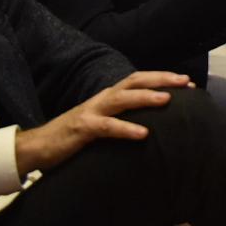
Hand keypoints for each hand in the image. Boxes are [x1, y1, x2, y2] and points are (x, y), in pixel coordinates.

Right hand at [14, 71, 189, 176]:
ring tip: (168, 100)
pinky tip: (143, 134)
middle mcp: (102, 99)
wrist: (38, 147)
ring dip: (146, 98)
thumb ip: (122, 117)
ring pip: (122, 99)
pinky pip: (107, 128)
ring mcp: (91, 112)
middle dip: (161, 79)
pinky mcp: (82, 129)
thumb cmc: (75, 136)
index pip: (139, 80)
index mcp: (109, 96)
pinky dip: (126, 129)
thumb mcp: (103, 122)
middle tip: (185, 82)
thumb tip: (152, 120)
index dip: (162, 78)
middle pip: (134, 81)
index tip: (188, 82)